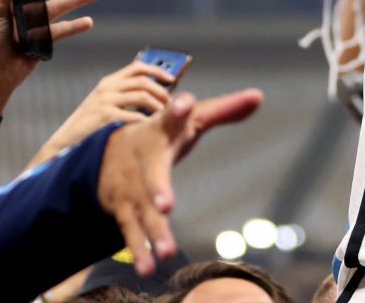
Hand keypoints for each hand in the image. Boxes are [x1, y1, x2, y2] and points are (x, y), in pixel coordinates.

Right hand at [32, 60, 179, 167]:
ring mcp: (105, 101)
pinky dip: (146, 121)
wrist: (65, 142)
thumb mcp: (105, 104)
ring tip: (163, 117)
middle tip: (171, 104)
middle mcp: (107, 87)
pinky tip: (150, 128)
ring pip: (142, 96)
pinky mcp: (104, 116)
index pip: (138, 67)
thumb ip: (125, 96)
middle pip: (144, 81)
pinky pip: (134, 116)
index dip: (157, 71)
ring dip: (157, 106)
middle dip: (161, 91)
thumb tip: (157, 97)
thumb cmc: (91, 126)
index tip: (171, 80)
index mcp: (109, 82)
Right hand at [97, 87, 264, 275]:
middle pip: (152, 173)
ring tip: (166, 253)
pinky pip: (131, 230)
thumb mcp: (191, 119)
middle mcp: (144, 158)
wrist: (105, 149)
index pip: (171, 116)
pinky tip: (148, 268)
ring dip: (153, 231)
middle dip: (157, 189)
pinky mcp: (122, 207)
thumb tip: (259, 96)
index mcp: (163, 129)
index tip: (184, 104)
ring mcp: (131, 185)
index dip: (178, 110)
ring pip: (143, 210)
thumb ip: (224, 110)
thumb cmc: (162, 133)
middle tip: (167, 205)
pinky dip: (139, 249)